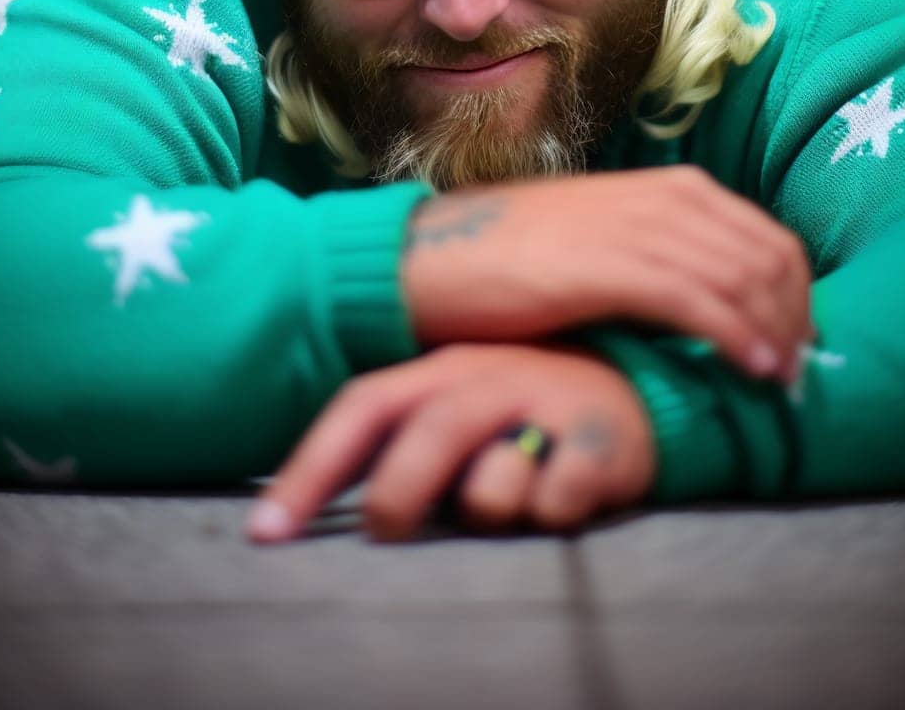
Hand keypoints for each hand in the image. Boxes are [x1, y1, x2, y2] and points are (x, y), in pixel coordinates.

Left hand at [244, 342, 656, 543]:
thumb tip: (305, 505)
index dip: (309, 469)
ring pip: (492, 486)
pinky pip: (555, 504)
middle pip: (424, 439)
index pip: (362, 408)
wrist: (638, 387)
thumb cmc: (525, 411)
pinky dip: (553, 513)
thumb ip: (400, 443)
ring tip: (518, 492)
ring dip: (493, 507)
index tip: (265, 534)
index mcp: (441, 370)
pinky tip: (566, 492)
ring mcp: (547, 403)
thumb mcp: (458, 405)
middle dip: (396, 500)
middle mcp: (488, 377)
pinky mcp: (600, 440)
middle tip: (390, 533)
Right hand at [401, 166, 815, 382]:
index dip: (796, 294)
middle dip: (796, 317)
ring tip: (785, 382)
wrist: (435, 257)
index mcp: (668, 188)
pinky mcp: (611, 267)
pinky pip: (702, 302)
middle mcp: (663, 200)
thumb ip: (659, 257)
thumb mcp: (603, 240)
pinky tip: (754, 370)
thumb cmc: (513, 257)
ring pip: (744, 278)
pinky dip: (739, 338)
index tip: (798, 343)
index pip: (767, 235)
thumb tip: (711, 300)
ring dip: (777, 334)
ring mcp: (638, 230)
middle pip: (769, 256)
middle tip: (799, 371)